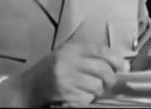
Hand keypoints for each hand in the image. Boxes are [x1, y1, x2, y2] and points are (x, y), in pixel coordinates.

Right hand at [0, 44, 127, 106]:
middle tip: (109, 83)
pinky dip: (87, 100)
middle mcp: (69, 61)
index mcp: (71, 49)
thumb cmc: (49, 71)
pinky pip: (86, 98)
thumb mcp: (66, 56)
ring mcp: (66, 78)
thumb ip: (88, 56)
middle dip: (110, 79)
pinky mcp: (64, 93)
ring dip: (97, 91)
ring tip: (90, 89)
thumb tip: (120, 64)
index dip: (116, 59)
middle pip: (102, 70)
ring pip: (96, 86)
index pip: (100, 51)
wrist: (26, 88)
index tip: (123, 67)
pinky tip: (80, 96)